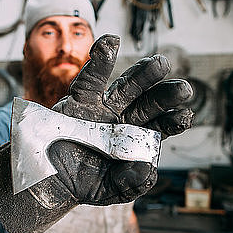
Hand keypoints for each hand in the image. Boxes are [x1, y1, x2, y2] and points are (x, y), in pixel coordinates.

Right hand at [49, 34, 192, 205]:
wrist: (47, 179)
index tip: (185, 116)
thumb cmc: (82, 183)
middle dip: (166, 94)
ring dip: (143, 73)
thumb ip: (130, 183)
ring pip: (127, 85)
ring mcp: (103, 107)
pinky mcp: (80, 99)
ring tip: (159, 64)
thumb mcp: (109, 191)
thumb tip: (149, 171)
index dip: (173, 120)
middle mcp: (123, 119)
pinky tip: (111, 41)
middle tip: (183, 89)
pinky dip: (100, 57)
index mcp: (135, 140)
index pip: (160, 127)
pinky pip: (91, 77)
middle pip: (149, 102)